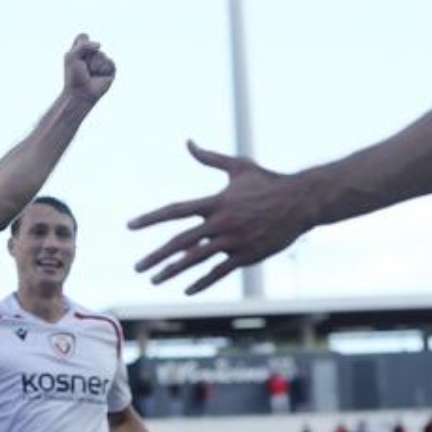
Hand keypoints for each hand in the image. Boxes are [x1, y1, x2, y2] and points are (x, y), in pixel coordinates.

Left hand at [63, 33, 115, 105]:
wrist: (81, 93)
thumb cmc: (73, 77)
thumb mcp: (72, 57)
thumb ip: (83, 45)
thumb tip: (100, 45)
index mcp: (81, 49)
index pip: (83, 36)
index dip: (81, 45)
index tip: (76, 56)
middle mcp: (92, 54)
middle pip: (93, 45)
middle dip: (87, 57)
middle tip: (83, 68)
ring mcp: (102, 61)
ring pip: (101, 54)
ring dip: (94, 65)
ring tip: (90, 74)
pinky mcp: (110, 69)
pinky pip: (109, 62)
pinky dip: (102, 69)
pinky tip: (99, 77)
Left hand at [129, 141, 317, 292]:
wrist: (302, 200)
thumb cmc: (268, 181)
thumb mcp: (238, 167)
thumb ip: (210, 157)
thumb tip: (189, 142)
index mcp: (215, 201)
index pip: (175, 210)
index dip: (151, 218)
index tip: (130, 226)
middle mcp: (221, 222)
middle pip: (180, 242)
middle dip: (156, 256)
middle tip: (136, 267)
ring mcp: (234, 241)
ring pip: (196, 260)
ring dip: (172, 271)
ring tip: (154, 280)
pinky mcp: (248, 255)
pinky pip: (220, 272)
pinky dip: (202, 281)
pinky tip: (187, 289)